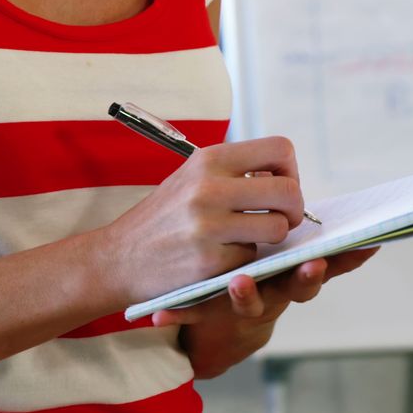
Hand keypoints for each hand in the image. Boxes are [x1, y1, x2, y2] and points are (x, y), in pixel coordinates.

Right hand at [102, 137, 304, 305]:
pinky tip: (221, 258)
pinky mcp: (208, 262)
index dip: (290, 171)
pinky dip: (243, 261)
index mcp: (209, 159)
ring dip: (271, 238)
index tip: (280, 188)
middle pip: (288, 191)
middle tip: (282, 220)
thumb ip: (233, 172)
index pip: (279, 150)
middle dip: (294, 210)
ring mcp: (208, 225)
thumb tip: (283, 175)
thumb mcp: (191, 178)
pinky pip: (252, 258)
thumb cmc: (164, 217)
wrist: (118, 257)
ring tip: (249, 239)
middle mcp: (209, 187)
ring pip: (278, 228)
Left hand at [156, 247, 378, 377]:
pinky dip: (180, 317)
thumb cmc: (252, 276)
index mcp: (292, 273)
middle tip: (311, 264)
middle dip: (305, 276)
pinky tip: (163, 317)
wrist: (212, 323)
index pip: (324, 264)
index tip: (360, 244)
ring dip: (247, 294)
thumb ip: (299, 232)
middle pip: (298, 287)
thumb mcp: (281, 258)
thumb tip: (337, 205)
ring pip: (250, 303)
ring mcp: (241, 305)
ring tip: (241, 283)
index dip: (342, 257)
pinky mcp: (206, 314)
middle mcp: (274, 292)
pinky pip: (193, 315)